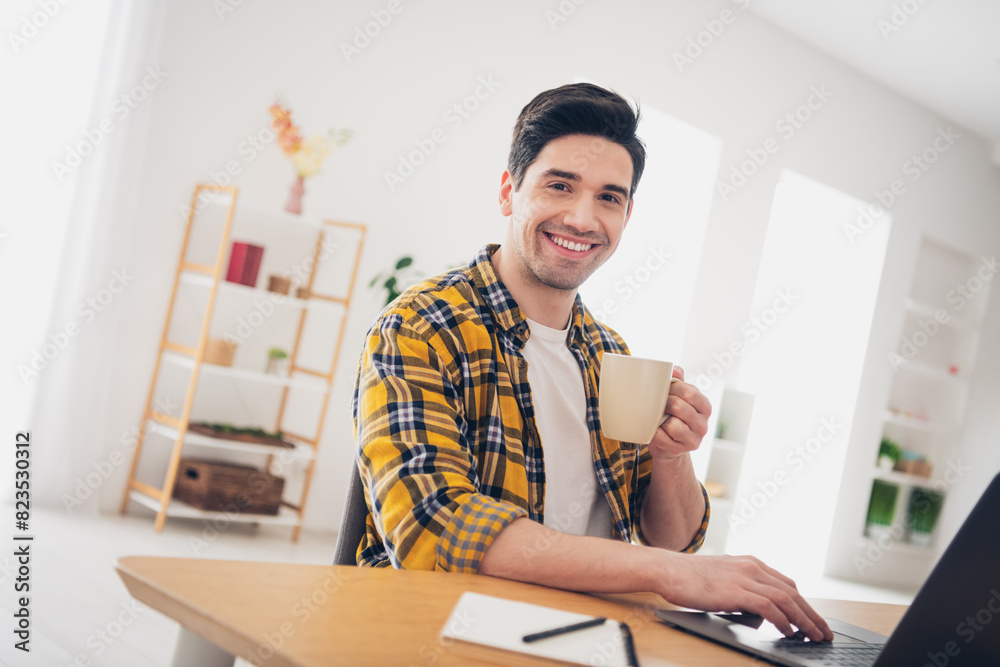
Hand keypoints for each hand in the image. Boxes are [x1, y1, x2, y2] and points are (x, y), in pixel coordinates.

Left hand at [647, 366, 710, 460]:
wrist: (668, 444)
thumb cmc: (673, 415)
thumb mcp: (679, 397)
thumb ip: (678, 381)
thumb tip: (674, 369)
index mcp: (704, 407)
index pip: (690, 392)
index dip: (673, 388)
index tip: (664, 388)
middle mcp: (703, 424)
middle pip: (680, 407)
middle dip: (665, 402)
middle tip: (658, 402)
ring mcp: (693, 440)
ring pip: (674, 425)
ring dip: (661, 419)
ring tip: (658, 416)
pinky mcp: (679, 450)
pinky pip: (662, 438)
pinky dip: (655, 432)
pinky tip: (655, 429)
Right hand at [658, 552, 833, 641]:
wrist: (668, 570)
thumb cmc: (690, 577)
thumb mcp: (724, 578)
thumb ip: (744, 589)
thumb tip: (760, 613)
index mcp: (750, 563)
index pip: (787, 584)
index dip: (804, 604)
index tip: (814, 620)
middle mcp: (752, 567)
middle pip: (793, 592)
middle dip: (812, 615)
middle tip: (824, 633)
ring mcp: (744, 577)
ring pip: (786, 599)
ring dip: (804, 620)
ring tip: (813, 636)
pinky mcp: (735, 591)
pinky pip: (768, 607)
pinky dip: (782, 620)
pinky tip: (788, 632)